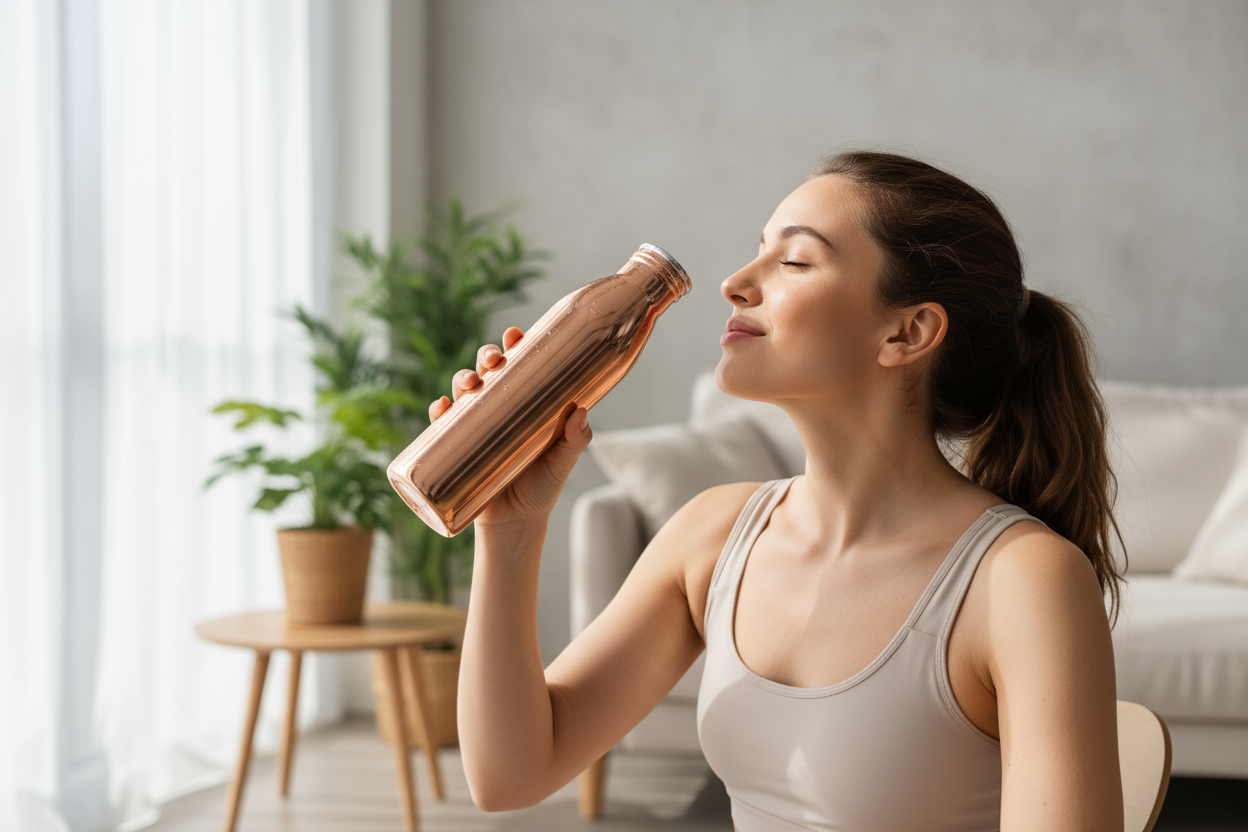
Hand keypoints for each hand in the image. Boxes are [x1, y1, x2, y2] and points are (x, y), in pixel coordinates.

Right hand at [428, 327, 592, 527]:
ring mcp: (477, 425)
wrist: (514, 524)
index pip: (520, 366)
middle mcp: (500, 409)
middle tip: (493, 360)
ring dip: (462, 378)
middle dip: (487, 357)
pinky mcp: (458, 446)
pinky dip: (439, 411)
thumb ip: (575, 441)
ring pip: (465, 391)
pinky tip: (442, 406)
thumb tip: (580, 412)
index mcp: (527, 404)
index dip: (515, 345)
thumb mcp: (562, 463)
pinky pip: (442, 423)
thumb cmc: (542, 488)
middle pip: (489, 371)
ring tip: (470, 384)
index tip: (516, 334)